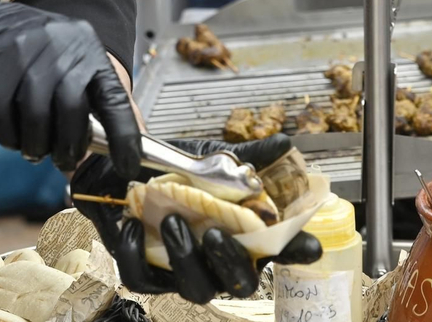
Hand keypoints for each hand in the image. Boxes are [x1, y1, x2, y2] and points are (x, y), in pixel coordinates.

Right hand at [0, 0, 141, 178]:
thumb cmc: (33, 55)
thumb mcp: (71, 65)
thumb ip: (98, 102)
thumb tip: (128, 145)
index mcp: (88, 49)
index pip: (114, 98)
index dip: (124, 136)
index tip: (127, 167)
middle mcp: (60, 45)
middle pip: (72, 108)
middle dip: (68, 146)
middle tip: (62, 159)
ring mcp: (25, 51)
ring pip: (36, 115)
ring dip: (35, 145)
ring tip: (34, 149)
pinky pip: (2, 114)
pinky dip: (8, 136)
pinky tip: (12, 136)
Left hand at [72, 136, 323, 302]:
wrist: (122, 168)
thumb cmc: (175, 169)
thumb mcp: (210, 157)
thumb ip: (245, 157)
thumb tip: (283, 143)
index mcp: (242, 235)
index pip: (279, 250)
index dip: (296, 252)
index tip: (309, 246)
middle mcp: (218, 258)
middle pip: (239, 283)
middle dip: (230, 262)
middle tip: (215, 233)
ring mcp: (183, 269)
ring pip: (196, 288)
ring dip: (186, 258)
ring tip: (172, 222)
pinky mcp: (146, 271)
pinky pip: (143, 279)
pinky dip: (137, 255)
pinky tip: (134, 228)